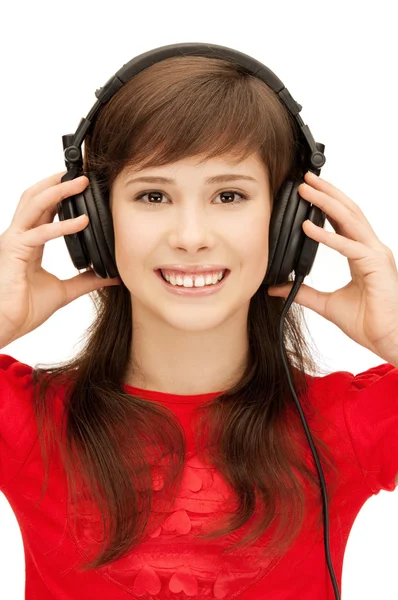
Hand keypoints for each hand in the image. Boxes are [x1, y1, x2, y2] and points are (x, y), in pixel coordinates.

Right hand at [0, 171, 121, 347]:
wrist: (5, 326)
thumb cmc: (23, 309)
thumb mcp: (63, 292)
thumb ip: (85, 281)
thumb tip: (109, 275)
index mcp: (28, 243)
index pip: (43, 209)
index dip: (60, 194)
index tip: (81, 186)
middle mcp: (18, 237)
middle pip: (35, 198)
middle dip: (58, 183)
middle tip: (84, 176)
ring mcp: (13, 242)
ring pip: (34, 204)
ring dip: (58, 191)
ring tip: (81, 184)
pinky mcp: (14, 252)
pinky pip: (39, 233)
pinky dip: (62, 225)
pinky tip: (82, 222)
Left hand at [267, 171, 397, 365]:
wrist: (387, 339)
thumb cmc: (367, 322)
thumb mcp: (326, 304)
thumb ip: (303, 293)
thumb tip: (277, 288)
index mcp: (361, 254)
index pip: (343, 221)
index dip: (326, 204)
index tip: (308, 192)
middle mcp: (370, 249)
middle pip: (347, 211)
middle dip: (326, 193)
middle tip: (305, 179)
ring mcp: (375, 255)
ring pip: (350, 220)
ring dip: (326, 202)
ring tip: (306, 190)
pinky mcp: (375, 266)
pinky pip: (348, 246)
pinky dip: (327, 236)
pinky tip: (308, 228)